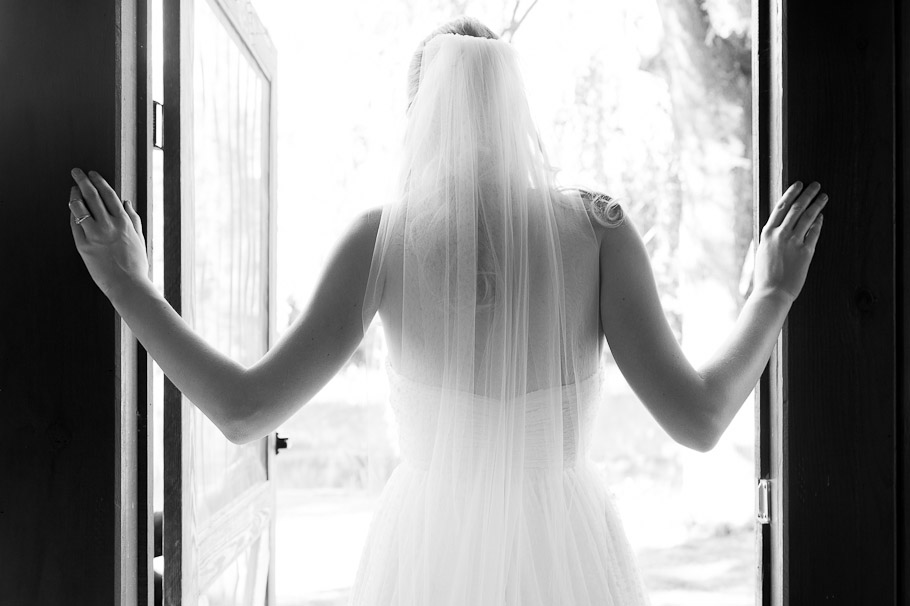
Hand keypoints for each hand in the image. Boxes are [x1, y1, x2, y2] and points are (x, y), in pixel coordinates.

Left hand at [68, 168, 149, 298]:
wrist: (127, 285)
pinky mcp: (83, 246)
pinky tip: (72, 209)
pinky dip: (73, 215)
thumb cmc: (136, 264)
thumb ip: (133, 218)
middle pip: (92, 195)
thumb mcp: (140, 238)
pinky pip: (75, 225)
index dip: (99, 181)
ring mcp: (94, 235)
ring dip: (74, 196)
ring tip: (73, 190)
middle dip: (83, 181)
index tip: (93, 174)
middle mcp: (108, 225)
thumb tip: (126, 202)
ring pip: (80, 208)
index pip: (108, 194)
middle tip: (76, 172)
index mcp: (124, 221)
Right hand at [753, 180, 826, 301]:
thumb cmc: (766, 276)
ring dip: (817, 204)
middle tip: (815, 185)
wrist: (772, 292)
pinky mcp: (805, 251)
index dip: (790, 193)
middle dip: (807, 194)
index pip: (780, 206)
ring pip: (807, 217)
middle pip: (796, 208)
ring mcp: (793, 242)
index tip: (798, 184)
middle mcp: (780, 234)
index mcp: (767, 233)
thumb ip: (772, 238)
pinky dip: (819, 223)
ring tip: (824, 196)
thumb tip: (781, 227)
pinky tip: (822, 217)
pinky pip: (814, 233)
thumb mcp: (764, 251)